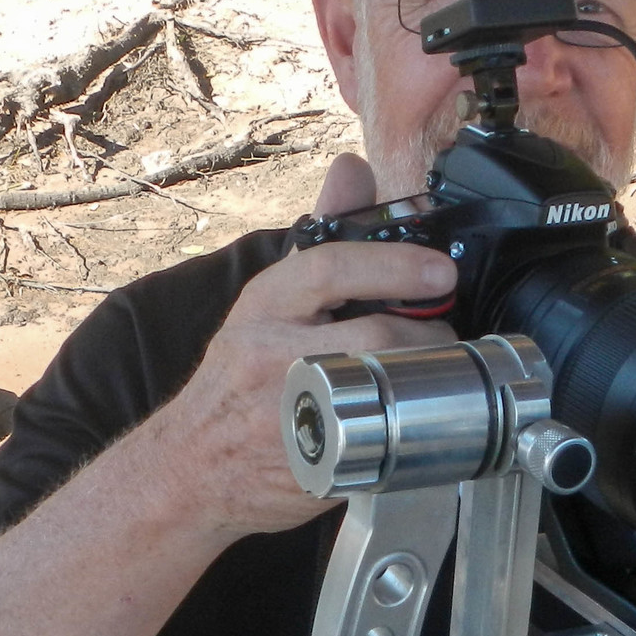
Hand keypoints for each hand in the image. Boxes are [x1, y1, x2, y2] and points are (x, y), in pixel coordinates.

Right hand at [151, 153, 457, 543]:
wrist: (192, 464)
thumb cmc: (240, 377)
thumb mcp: (270, 301)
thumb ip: (321, 237)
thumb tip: (352, 170)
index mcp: (265, 305)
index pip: (332, 266)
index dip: (395, 265)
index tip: (441, 272)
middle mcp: (272, 353)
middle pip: (375, 333)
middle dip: (428, 335)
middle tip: (443, 338)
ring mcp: (291, 411)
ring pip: (385, 388)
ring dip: (427, 381)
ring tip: (433, 378)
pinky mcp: (312, 463)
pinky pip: (378, 443)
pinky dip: (408, 432)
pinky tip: (415, 425)